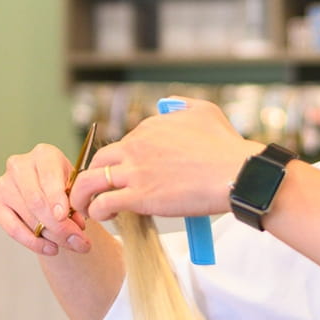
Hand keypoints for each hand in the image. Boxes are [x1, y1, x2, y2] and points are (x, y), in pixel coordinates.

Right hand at [0, 143, 91, 256]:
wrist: (51, 190)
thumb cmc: (67, 186)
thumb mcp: (76, 188)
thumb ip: (77, 204)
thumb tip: (76, 228)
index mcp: (44, 154)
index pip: (48, 177)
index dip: (56, 198)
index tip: (65, 217)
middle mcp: (20, 165)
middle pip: (36, 200)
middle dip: (59, 225)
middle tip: (78, 242)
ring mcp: (4, 184)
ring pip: (27, 216)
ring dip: (51, 236)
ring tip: (71, 245)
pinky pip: (12, 228)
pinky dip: (33, 242)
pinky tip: (50, 249)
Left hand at [71, 98, 261, 221]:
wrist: (237, 173)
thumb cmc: (226, 146)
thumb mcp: (205, 111)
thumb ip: (182, 104)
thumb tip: (167, 103)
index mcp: (151, 126)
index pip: (122, 144)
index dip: (120, 163)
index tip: (124, 177)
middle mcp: (138, 145)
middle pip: (97, 160)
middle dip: (92, 176)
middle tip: (97, 192)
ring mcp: (136, 170)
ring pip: (90, 181)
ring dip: (82, 195)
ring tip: (87, 208)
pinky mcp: (140, 196)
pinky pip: (103, 203)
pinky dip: (97, 211)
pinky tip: (105, 216)